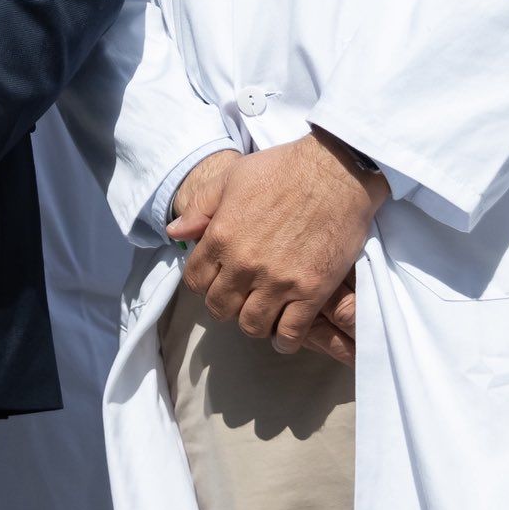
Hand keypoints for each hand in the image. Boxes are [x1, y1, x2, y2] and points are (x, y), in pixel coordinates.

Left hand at [173, 133, 387, 353]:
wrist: (334, 172)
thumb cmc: (280, 169)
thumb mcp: (230, 178)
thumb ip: (200, 208)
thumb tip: (174, 233)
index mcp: (221, 235)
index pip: (194, 281)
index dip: (201, 282)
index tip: (214, 279)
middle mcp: (245, 263)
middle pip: (219, 308)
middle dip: (223, 305)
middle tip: (237, 297)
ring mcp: (279, 281)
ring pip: (252, 326)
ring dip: (252, 323)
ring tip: (260, 312)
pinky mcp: (312, 292)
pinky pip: (291, 334)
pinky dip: (284, 340)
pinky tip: (283, 333)